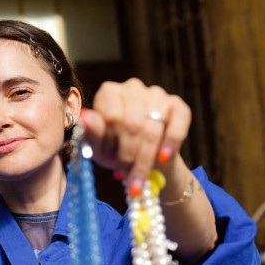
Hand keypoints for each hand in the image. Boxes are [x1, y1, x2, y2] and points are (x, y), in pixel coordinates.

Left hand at [80, 78, 191, 196]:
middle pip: (132, 124)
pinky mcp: (178, 105)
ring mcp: (157, 94)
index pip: (111, 117)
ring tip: (138, 176)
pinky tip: (163, 158)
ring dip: (145, 158)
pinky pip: (178, 123)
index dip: (111, 143)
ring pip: (153, 128)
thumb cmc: (116, 151)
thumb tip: (85, 117)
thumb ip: (92, 133)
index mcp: (109, 93)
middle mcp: (132, 88)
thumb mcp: (99, 148)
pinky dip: (170, 144)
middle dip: (128, 154)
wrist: (146, 162)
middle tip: (124, 173)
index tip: (109, 160)